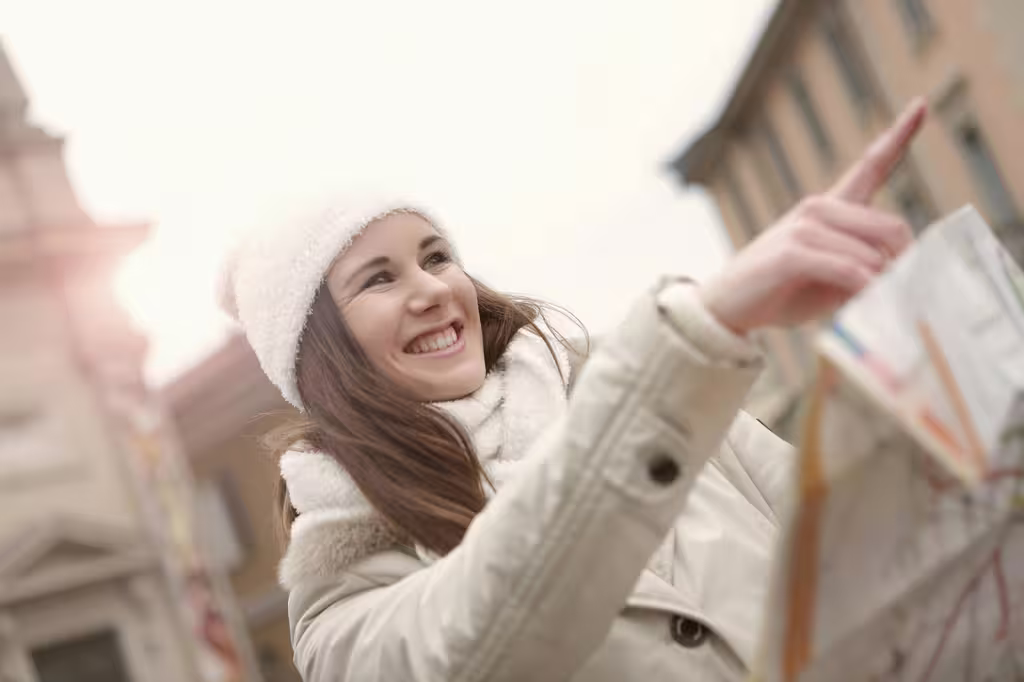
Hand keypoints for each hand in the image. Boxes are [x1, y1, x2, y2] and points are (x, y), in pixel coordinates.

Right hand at [698, 97, 927, 334]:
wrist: (727, 306)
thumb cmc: (782, 292)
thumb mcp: (831, 281)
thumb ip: (865, 270)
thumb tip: (902, 275)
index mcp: (831, 208)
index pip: (870, 166)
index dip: (900, 134)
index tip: (921, 105)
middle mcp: (819, 207)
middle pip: (891, 227)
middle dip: (905, 265)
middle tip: (905, 296)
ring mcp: (804, 226)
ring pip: (872, 255)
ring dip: (883, 287)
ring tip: (878, 308)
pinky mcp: (793, 251)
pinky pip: (850, 271)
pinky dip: (865, 290)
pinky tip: (867, 302)